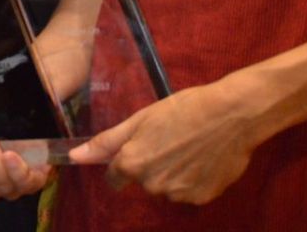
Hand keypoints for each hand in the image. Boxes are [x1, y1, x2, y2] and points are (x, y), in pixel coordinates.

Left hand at [69, 82, 259, 205]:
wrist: (231, 114)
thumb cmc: (184, 108)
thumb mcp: (142, 117)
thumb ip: (107, 141)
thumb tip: (75, 157)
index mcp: (133, 163)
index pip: (115, 176)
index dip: (124, 161)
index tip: (140, 147)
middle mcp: (152, 185)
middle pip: (143, 180)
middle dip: (151, 164)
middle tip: (170, 138)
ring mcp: (177, 195)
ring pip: (166, 186)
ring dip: (173, 172)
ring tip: (190, 145)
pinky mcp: (200, 199)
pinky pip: (189, 192)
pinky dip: (193, 178)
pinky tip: (204, 157)